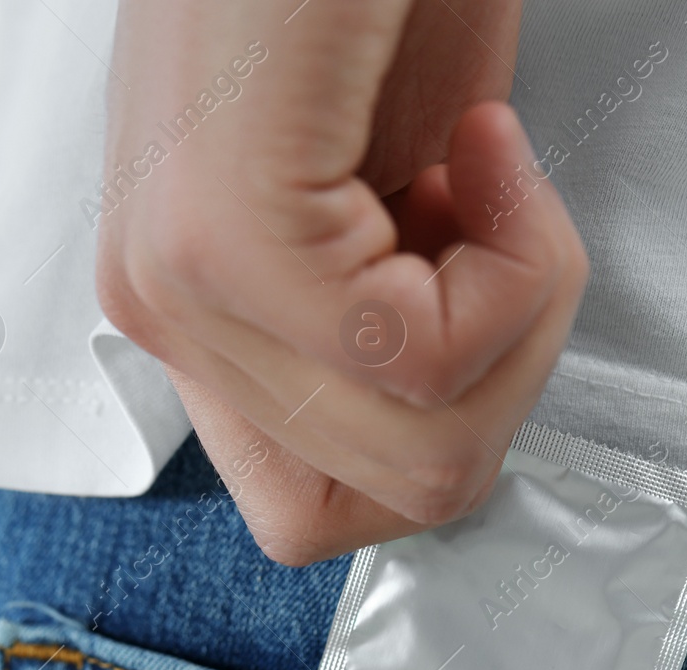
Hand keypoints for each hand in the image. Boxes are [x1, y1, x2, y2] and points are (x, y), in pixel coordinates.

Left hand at [95, 0, 587, 564]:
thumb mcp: (390, 198)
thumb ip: (392, 330)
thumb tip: (451, 425)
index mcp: (194, 320)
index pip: (313, 516)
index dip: (445, 432)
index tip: (458, 284)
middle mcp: (167, 318)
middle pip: (398, 502)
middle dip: (508, 378)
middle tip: (491, 222)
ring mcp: (182, 284)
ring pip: (424, 456)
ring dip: (518, 317)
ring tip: (479, 169)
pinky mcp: (227, 231)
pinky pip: (416, 353)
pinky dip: (512, 257)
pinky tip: (478, 136)